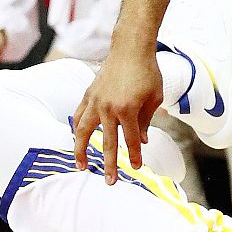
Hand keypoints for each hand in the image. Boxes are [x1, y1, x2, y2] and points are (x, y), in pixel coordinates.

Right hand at [72, 42, 164, 180]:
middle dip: (110, 164)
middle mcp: (108, 108)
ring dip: (81, 150)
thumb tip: (140, 141)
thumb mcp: (154, 98)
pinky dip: (77, 127)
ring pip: (83, 131)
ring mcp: (96, 101)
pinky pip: (79, 115)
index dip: (133, 155)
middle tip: (110, 182)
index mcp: (128, 110)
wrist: (131, 49)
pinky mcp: (89, 94)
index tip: (135, 168)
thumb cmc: (147, 72)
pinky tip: (77, 138)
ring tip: (80, 166)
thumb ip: (146, 121)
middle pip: (108, 143)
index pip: (130, 140)